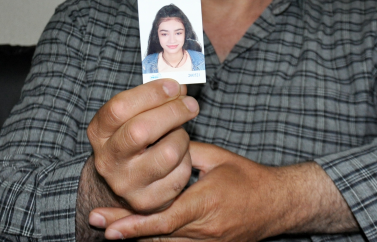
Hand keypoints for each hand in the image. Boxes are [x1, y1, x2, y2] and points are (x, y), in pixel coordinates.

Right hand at [86, 79, 198, 213]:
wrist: (123, 180)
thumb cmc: (133, 137)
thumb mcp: (133, 115)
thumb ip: (153, 99)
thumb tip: (180, 88)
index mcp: (99, 133)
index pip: (119, 108)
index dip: (151, 93)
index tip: (174, 86)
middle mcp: (108, 160)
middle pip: (141, 131)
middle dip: (173, 112)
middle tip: (191, 104)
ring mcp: (126, 185)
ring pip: (168, 153)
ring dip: (182, 138)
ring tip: (178, 135)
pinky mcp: (148, 203)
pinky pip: (180, 174)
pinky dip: (187, 160)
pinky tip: (179, 157)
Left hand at [91, 142, 291, 240]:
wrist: (278, 203)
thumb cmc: (249, 178)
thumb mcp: (218, 158)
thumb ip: (187, 153)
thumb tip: (160, 144)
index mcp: (205, 203)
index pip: (164, 219)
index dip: (134, 224)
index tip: (108, 225)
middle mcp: (204, 229)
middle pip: (158, 236)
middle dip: (126, 231)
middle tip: (97, 225)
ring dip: (138, 238)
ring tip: (111, 230)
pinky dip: (158, 241)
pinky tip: (139, 235)